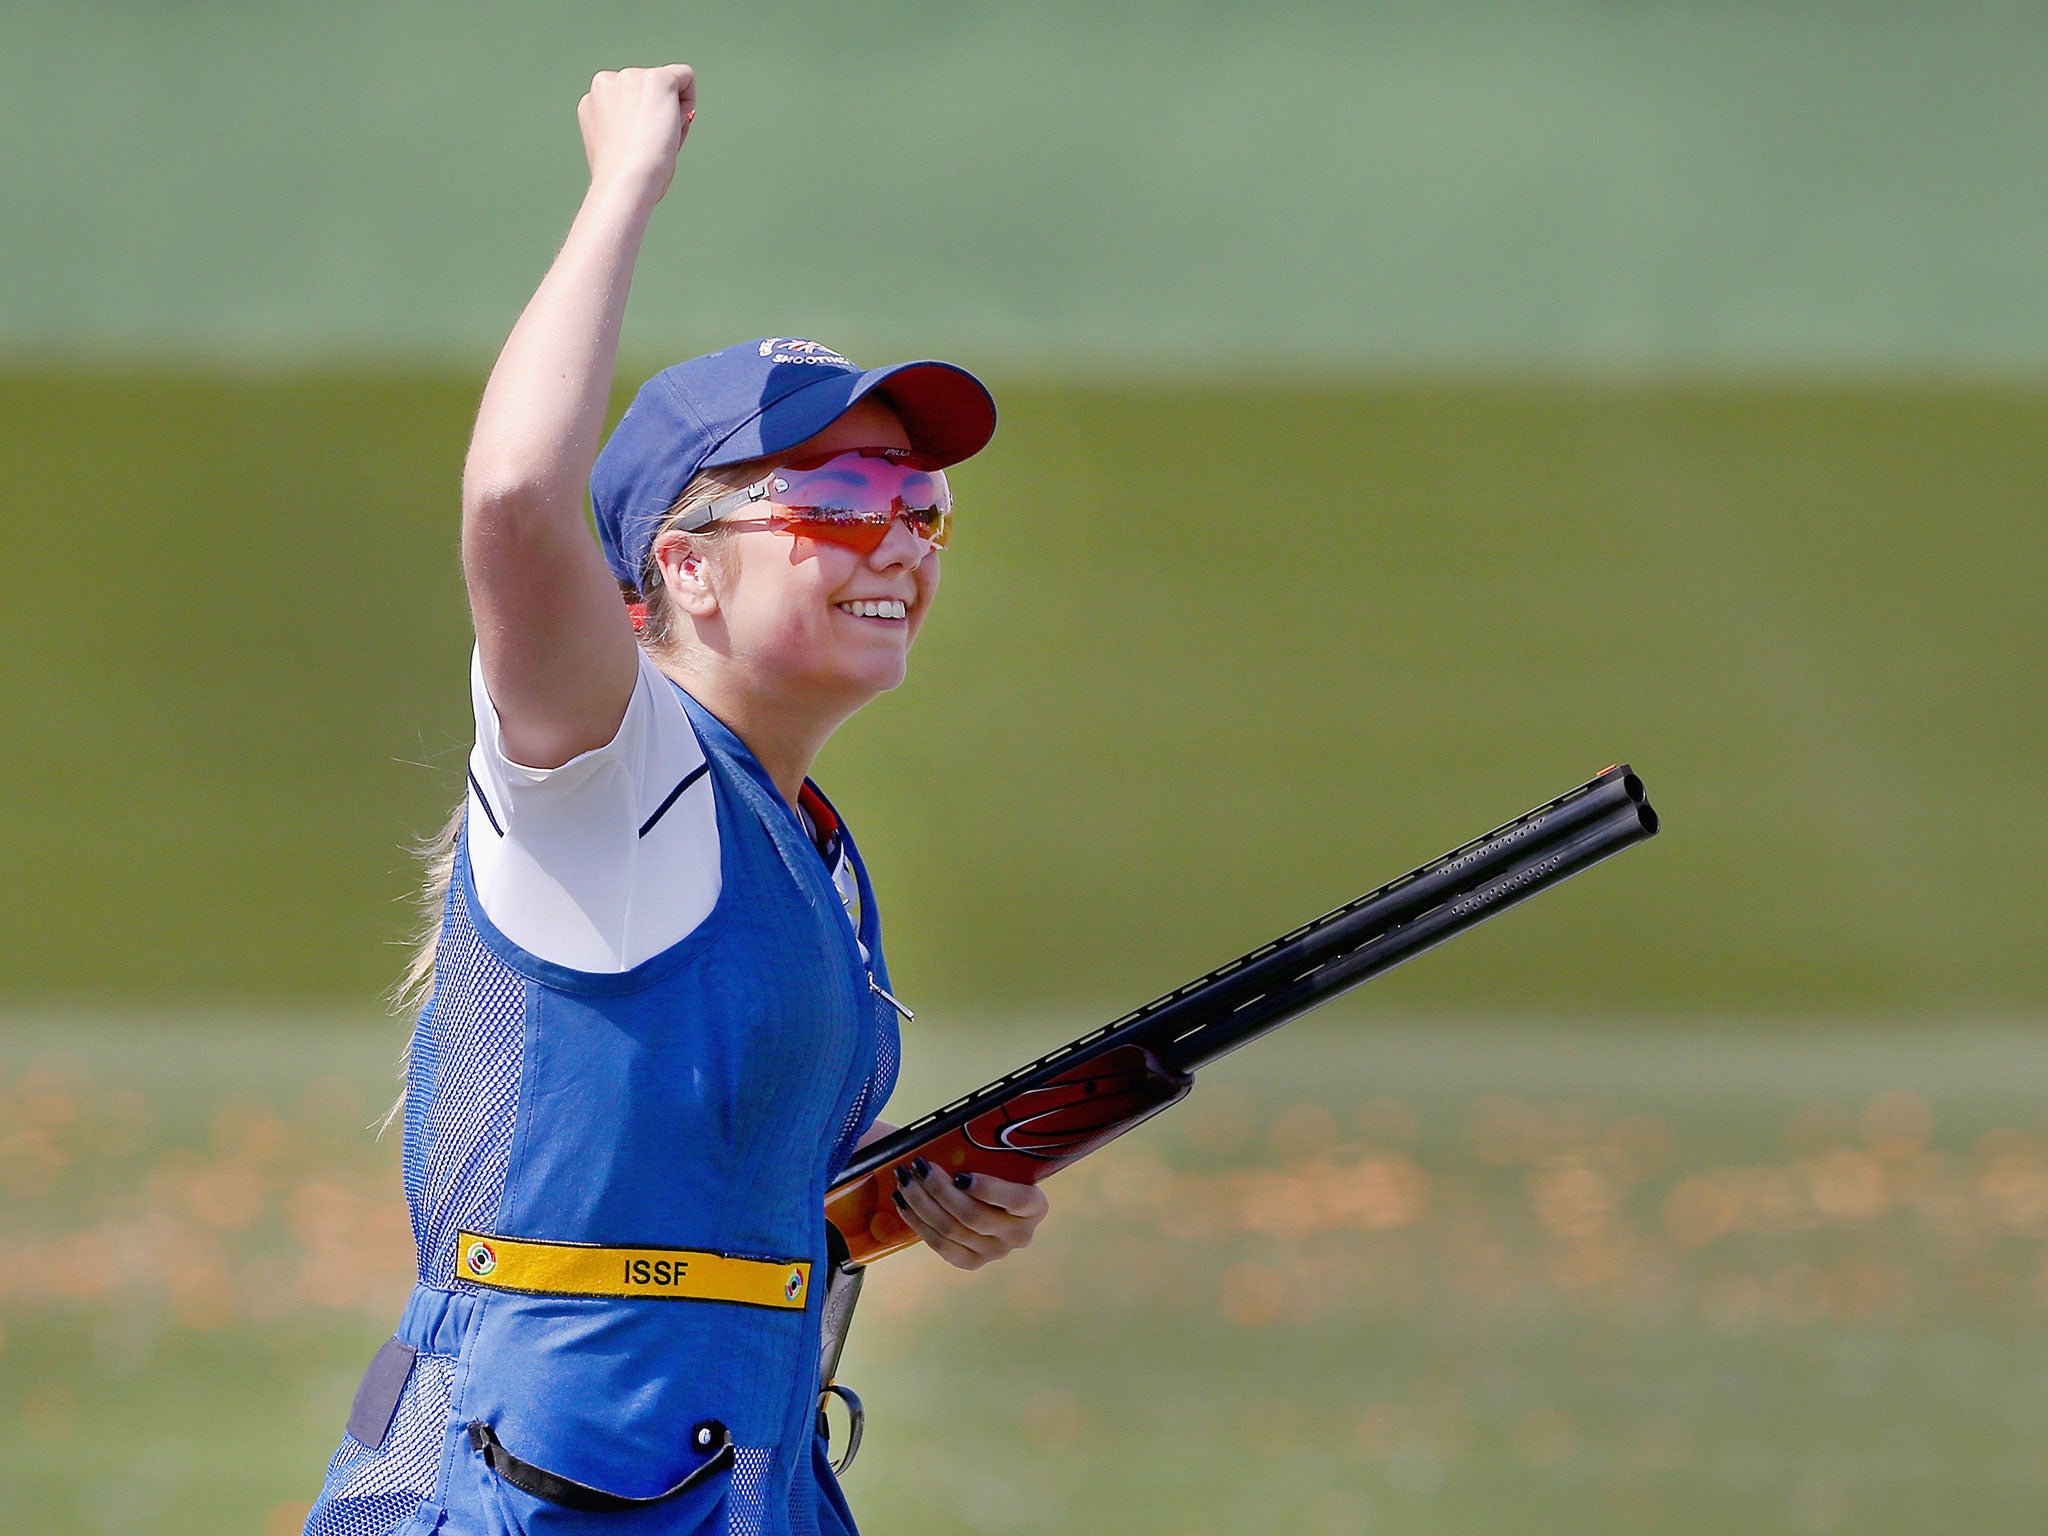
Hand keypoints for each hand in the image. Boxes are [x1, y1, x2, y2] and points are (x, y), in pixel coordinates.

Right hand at [577, 65, 696, 202]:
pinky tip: (673, 124)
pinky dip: (689, 100)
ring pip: (667, 86)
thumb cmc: (624, 178)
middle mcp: (606, 81)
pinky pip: (686, 76)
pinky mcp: (657, 79)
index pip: (630, 99)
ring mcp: (631, 77)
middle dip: (657, 113)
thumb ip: (633, 126)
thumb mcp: (619, 147)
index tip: (637, 146)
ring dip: (671, 111)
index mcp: (594, 99)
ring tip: (657, 138)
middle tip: (648, 146)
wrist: (625, 180)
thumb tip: (676, 117)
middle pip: (649, 90)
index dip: (643, 123)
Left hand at [892, 1161, 1048, 1270]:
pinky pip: (939, 1245)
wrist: (993, 1202)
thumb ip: (987, 1156)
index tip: (959, 1174)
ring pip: (951, 1230)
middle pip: (974, 1216)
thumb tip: (948, 1140)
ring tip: (905, 1179)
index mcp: (1036, 1206)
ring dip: (922, 1203)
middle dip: (940, 1189)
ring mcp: (996, 1252)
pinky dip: (917, 1222)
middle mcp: (1020, 1235)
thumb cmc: (996, 1171)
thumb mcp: (1002, 1162)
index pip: (1016, 1200)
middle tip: (919, 1166)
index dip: (987, 1189)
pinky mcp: (972, 1263)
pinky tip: (903, 1202)